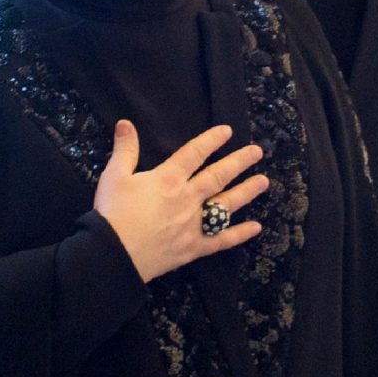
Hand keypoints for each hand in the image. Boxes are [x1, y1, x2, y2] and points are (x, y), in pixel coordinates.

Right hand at [93, 121, 267, 283]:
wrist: (114, 253)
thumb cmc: (113, 213)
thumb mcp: (114, 176)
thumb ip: (125, 150)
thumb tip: (125, 123)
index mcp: (169, 179)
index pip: (195, 154)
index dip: (211, 140)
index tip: (227, 131)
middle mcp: (188, 198)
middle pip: (218, 176)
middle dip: (239, 162)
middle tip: (257, 152)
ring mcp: (194, 223)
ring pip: (226, 205)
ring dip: (246, 192)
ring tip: (264, 182)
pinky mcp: (194, 247)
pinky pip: (221, 240)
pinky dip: (239, 234)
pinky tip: (256, 228)